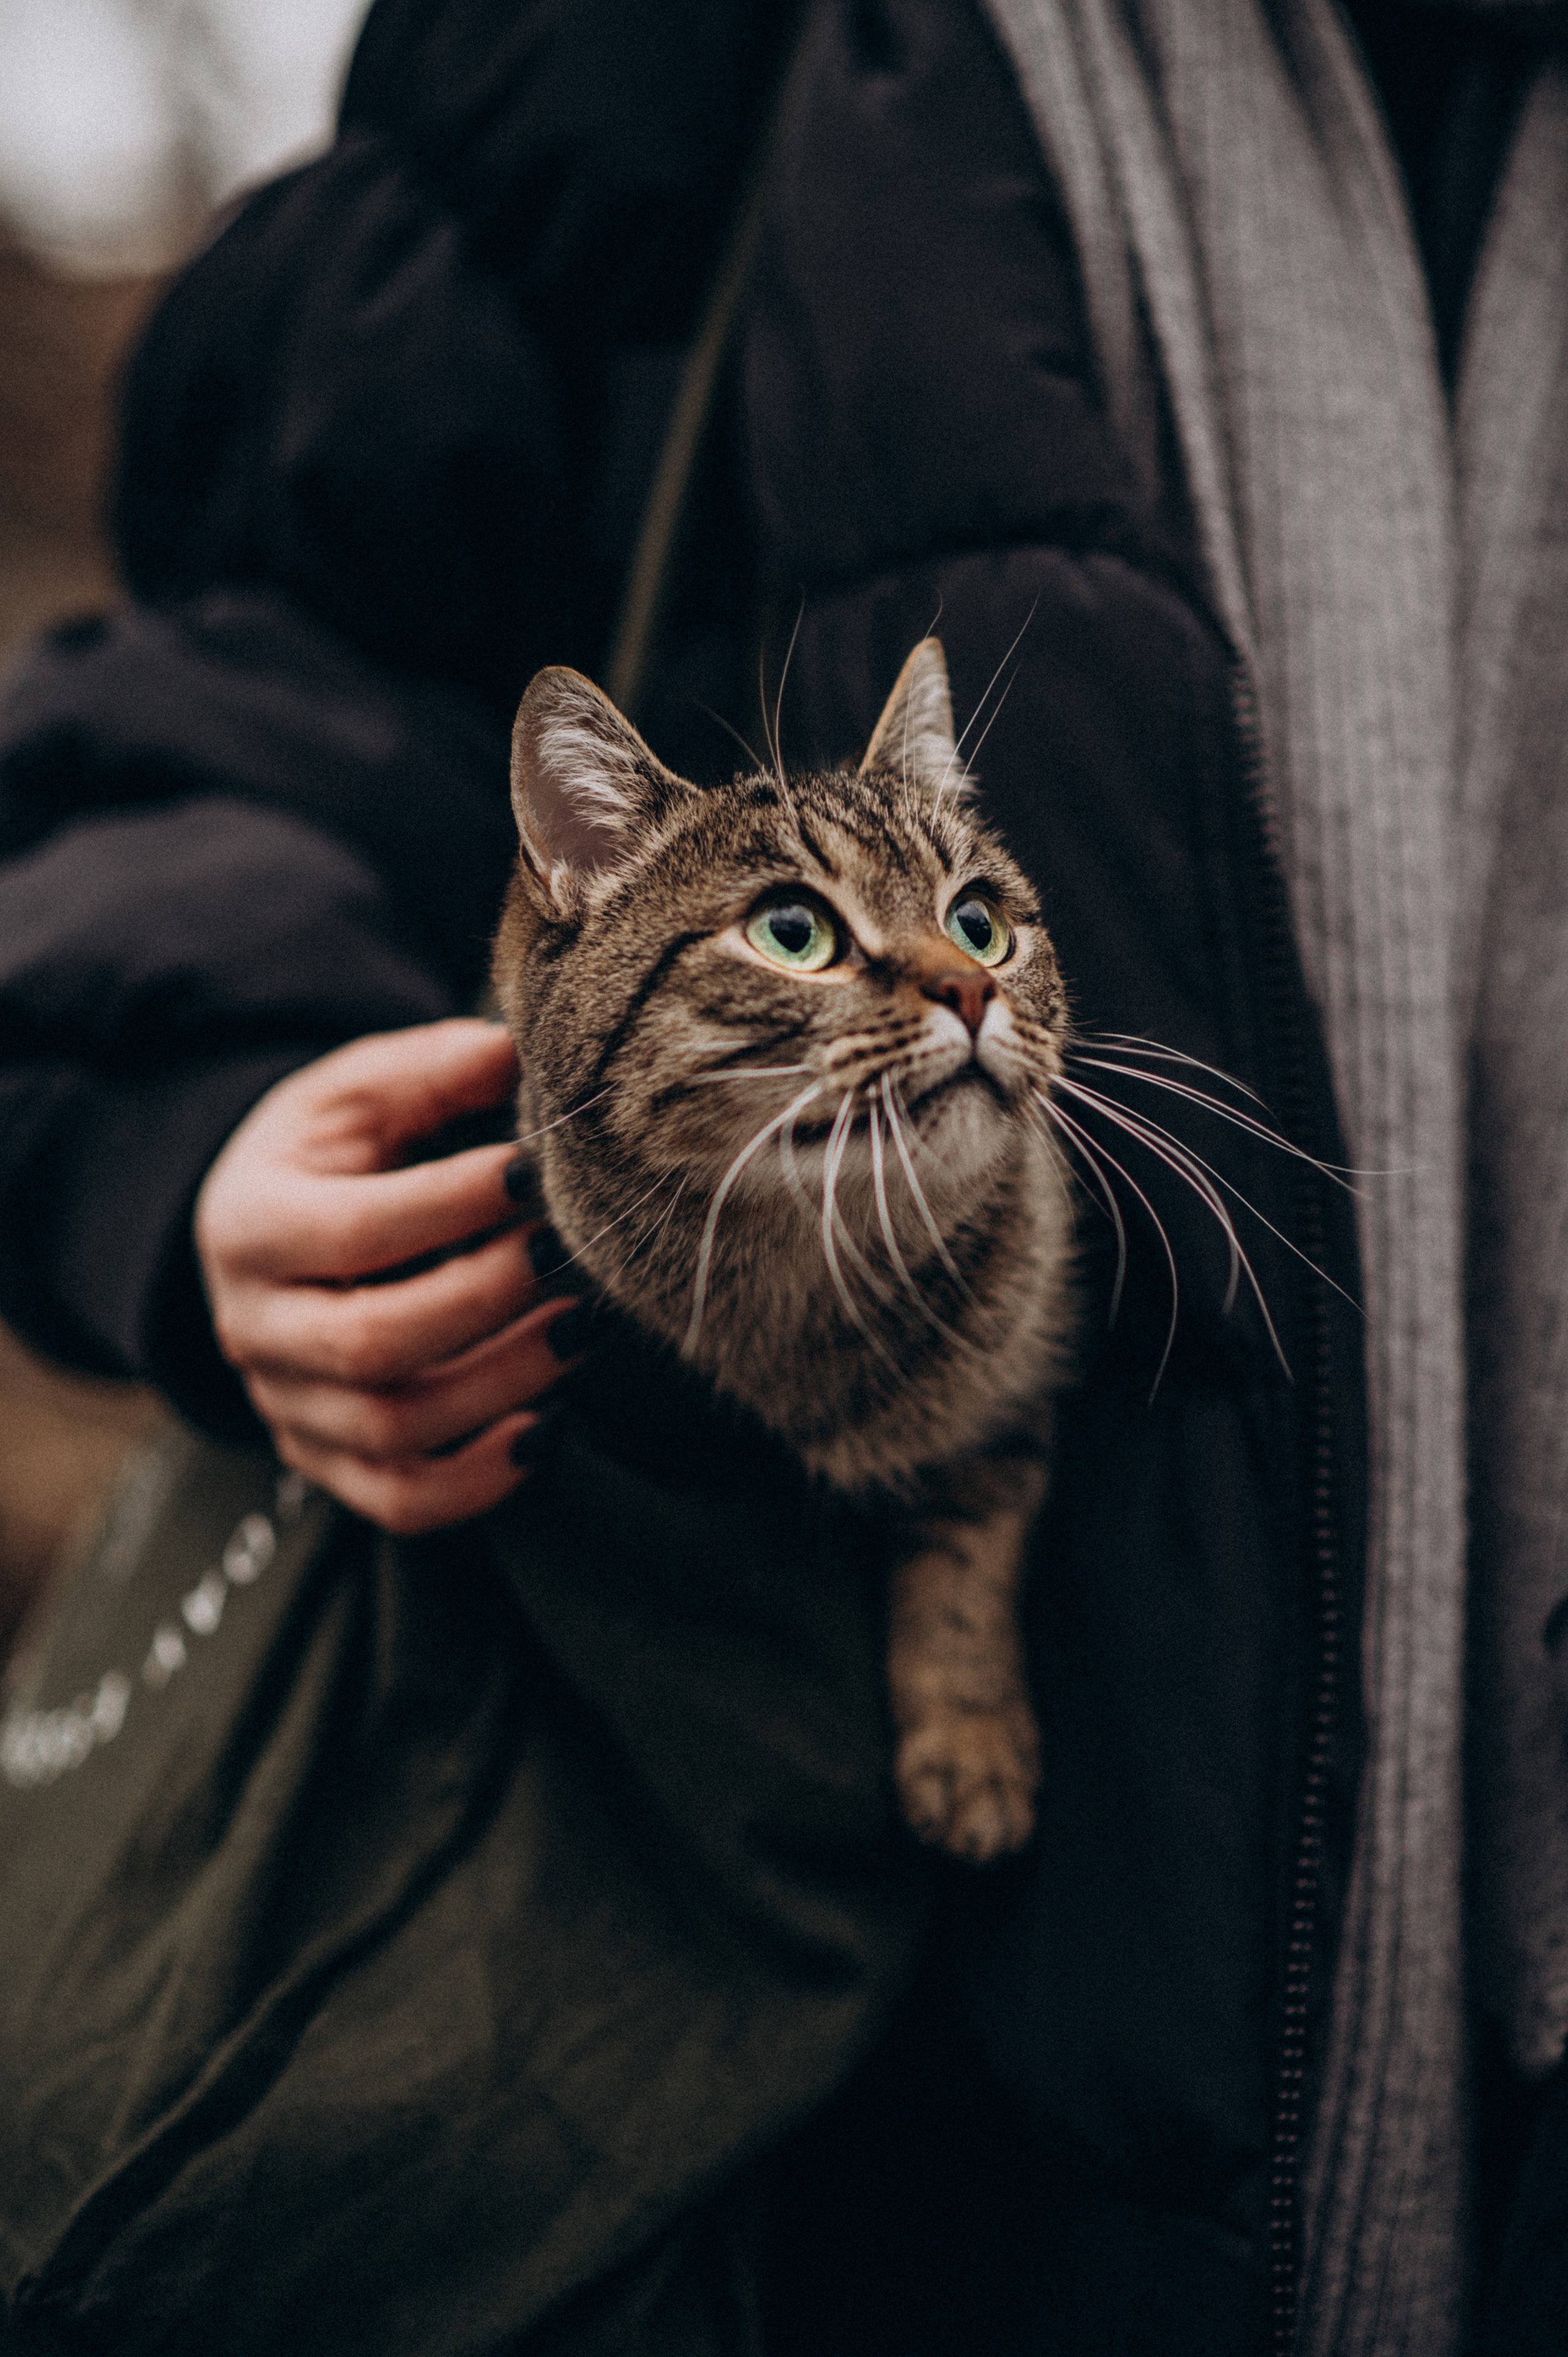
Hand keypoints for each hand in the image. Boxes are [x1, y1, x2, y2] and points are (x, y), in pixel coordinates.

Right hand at [194, 1019, 584, 1532]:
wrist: (270, 1234)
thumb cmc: (330, 1154)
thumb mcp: (358, 1092)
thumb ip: (433, 1069)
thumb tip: (519, 1052)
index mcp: (248, 1225)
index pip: (354, 1230)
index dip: (452, 1205)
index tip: (535, 1169)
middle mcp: (254, 1329)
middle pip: (371, 1345)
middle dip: (486, 1304)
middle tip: (565, 1256)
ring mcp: (287, 1407)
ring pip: (395, 1430)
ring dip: (505, 1383)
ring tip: (579, 1327)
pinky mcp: (327, 1461)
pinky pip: (402, 1500)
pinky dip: (483, 1479)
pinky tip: (549, 1421)